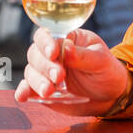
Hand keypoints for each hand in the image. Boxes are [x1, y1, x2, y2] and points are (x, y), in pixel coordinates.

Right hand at [15, 27, 130, 115]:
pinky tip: (22, 96)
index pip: (47, 35)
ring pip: (31, 72)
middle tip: (59, 77)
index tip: (53, 53)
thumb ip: (84, 55)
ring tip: (49, 91)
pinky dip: (23, 92)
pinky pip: (28, 88)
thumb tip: (66, 47)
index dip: (46, 43)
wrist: (110, 96)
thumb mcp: (101, 61)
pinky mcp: (42, 89)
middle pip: (35, 54)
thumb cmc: (107, 71)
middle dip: (45, 66)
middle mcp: (51, 54)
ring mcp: (45, 72)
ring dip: (36, 81)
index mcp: (65, 39)